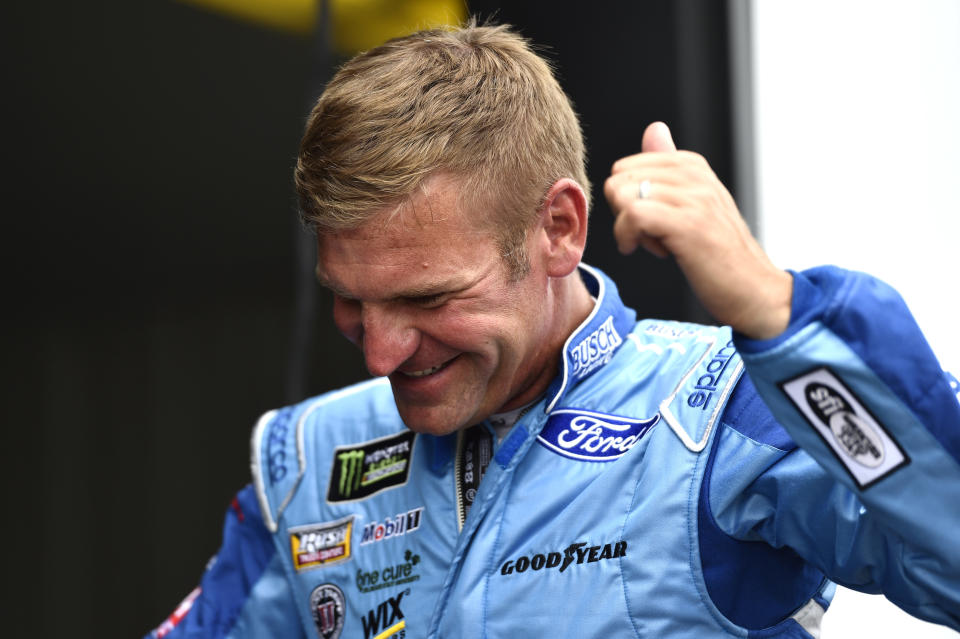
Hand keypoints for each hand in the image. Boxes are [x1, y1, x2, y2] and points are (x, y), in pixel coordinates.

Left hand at [603, 122, 791, 339]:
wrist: (753, 289)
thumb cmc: (719, 252)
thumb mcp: (694, 203)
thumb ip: (669, 166)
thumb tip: (654, 128)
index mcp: (693, 166)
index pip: (626, 167)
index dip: (630, 199)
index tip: (653, 222)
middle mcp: (694, 175)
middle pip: (619, 180)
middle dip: (624, 212)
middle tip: (652, 235)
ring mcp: (693, 198)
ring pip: (623, 197)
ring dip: (629, 229)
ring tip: (658, 244)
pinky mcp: (688, 225)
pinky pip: (632, 216)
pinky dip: (628, 237)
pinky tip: (648, 251)